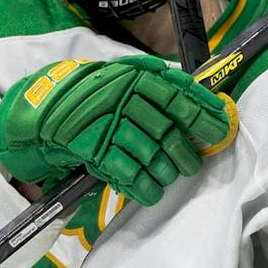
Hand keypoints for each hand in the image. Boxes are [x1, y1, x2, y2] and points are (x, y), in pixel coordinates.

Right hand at [0, 57, 234, 205]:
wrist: (45, 109)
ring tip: (172, 176)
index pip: (179, 95)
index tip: (222, 128)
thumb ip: (160, 87)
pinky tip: (151, 191)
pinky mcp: (91, 147)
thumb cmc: (96, 95)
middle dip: (187, 151)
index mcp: (136, 76)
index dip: (204, 114)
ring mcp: (106, 122)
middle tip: (195, 163)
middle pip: (168, 129)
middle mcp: (123, 95)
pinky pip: (126, 171)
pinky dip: (143, 186)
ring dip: (167, 170)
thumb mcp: (126, 79)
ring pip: (150, 152)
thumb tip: (206, 104)